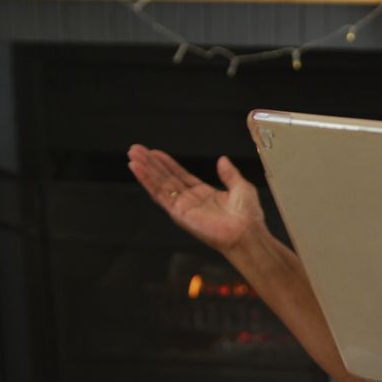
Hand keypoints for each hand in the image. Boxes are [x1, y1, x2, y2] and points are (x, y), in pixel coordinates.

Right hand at [127, 144, 264, 253]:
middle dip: (151, 164)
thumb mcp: (241, 187)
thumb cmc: (248, 215)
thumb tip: (222, 159)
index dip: (167, 164)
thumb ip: (229, 174)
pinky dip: (147, 181)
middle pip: (166, 178)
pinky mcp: (178, 213)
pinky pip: (159, 194)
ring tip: (133, 156)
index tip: (154, 152)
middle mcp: (191, 200)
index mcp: (204, 194)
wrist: (246, 232)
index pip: (180, 176)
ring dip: (145, 170)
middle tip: (136, 149)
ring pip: (159, 185)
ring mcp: (183, 207)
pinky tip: (137, 169)